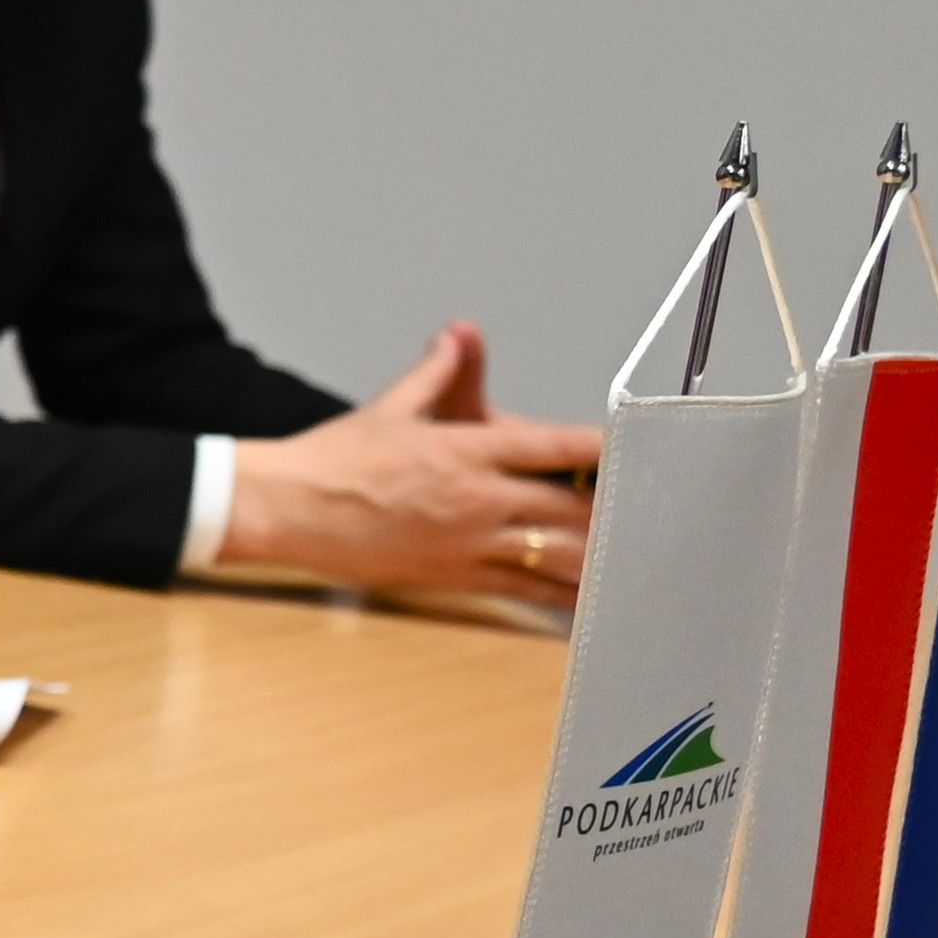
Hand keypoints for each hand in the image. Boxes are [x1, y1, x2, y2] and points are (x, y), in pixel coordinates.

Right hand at [225, 322, 603, 596]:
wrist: (285, 508)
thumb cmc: (332, 460)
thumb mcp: (389, 408)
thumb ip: (436, 373)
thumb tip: (458, 336)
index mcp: (465, 449)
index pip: (556, 445)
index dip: (604, 448)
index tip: (637, 448)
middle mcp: (477, 497)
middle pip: (571, 506)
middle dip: (614, 508)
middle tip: (652, 510)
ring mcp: (468, 541)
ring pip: (557, 553)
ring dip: (602, 556)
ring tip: (640, 558)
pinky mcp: (453, 575)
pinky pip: (523, 590)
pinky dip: (563, 596)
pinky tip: (593, 601)